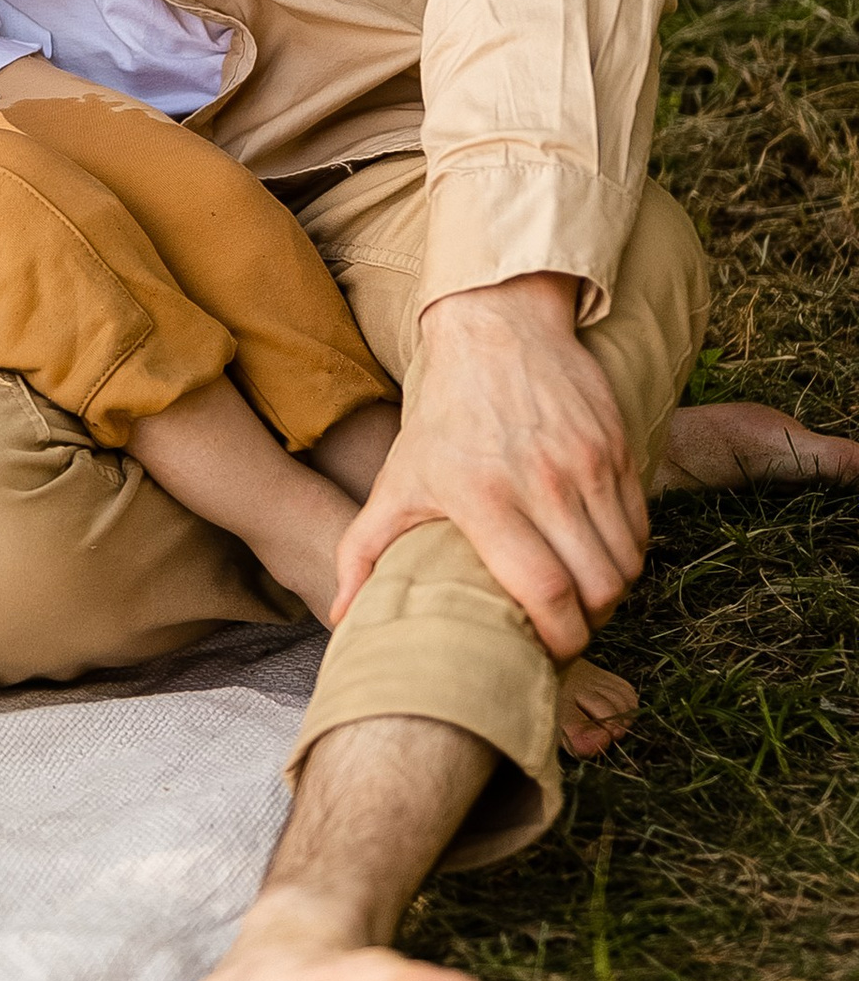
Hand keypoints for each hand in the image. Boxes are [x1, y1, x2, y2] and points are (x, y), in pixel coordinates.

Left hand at [329, 275, 648, 660]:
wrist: (496, 328)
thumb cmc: (443, 414)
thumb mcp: (397, 478)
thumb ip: (363, 550)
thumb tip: (339, 614)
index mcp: (485, 498)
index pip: (547, 593)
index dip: (559, 639)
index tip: (548, 652)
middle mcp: (544, 483)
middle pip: (598, 588)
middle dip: (588, 624)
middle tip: (568, 628)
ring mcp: (588, 465)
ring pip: (626, 562)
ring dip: (610, 592)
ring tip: (583, 597)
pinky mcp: (618, 449)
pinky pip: (640, 527)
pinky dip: (626, 554)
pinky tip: (597, 557)